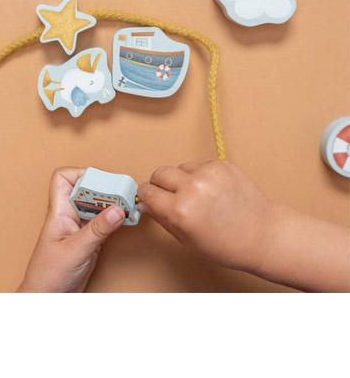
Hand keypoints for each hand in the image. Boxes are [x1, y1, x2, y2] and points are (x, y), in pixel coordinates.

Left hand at [18, 167, 124, 291]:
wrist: (46, 299)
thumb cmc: (48, 276)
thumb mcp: (75, 250)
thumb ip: (97, 229)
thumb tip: (117, 209)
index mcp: (58, 212)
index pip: (63, 178)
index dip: (80, 173)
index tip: (101, 182)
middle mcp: (69, 215)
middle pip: (86, 189)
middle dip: (104, 188)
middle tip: (122, 193)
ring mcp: (79, 227)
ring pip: (97, 204)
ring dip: (112, 203)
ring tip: (128, 205)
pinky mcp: (89, 239)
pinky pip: (104, 221)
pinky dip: (115, 218)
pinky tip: (125, 220)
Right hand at [137, 161, 274, 272]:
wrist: (263, 234)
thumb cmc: (227, 245)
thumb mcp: (186, 239)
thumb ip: (162, 218)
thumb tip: (146, 203)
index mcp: (179, 211)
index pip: (147, 191)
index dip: (146, 196)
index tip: (149, 198)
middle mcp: (192, 188)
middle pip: (159, 173)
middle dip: (160, 184)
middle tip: (170, 196)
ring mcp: (208, 174)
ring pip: (179, 167)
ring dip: (181, 178)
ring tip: (196, 195)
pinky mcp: (221, 164)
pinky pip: (198, 165)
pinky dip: (199, 175)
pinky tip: (211, 191)